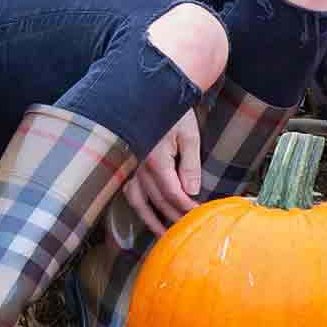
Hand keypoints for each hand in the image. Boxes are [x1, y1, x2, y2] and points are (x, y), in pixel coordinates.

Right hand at [124, 109, 202, 236]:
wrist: (155, 92)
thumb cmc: (176, 112)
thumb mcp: (190, 136)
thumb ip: (190, 166)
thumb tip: (191, 193)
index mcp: (157, 161)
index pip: (173, 194)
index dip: (186, 208)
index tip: (197, 216)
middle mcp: (139, 167)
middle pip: (157, 201)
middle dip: (173, 217)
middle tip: (186, 231)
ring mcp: (131, 165)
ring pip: (137, 200)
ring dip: (150, 219)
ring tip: (162, 234)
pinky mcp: (128, 162)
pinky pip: (129, 190)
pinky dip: (137, 204)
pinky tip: (145, 213)